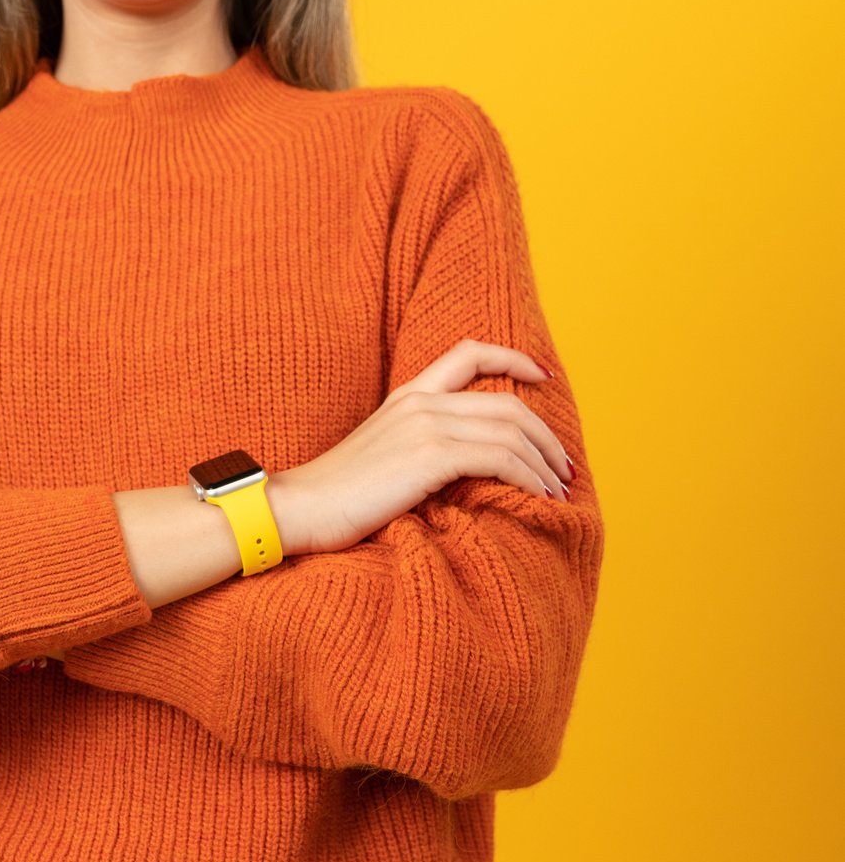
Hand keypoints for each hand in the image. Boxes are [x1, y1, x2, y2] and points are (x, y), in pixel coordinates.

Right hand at [267, 339, 574, 557]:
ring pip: (511, 431)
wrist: (297, 509)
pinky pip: (500, 459)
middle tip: (565, 469)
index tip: (544, 377)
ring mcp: (425, 425)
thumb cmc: (335, 498)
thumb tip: (464, 469)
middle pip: (507, 403)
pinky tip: (539, 499)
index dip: (514, 359)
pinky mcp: (430, 456)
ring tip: (559, 492)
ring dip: (545, 465)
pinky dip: (530, 478)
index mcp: (406, 395)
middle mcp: (420, 401)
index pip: (468, 353)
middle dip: (547, 438)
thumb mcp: (380, 456)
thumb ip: (418, 447)